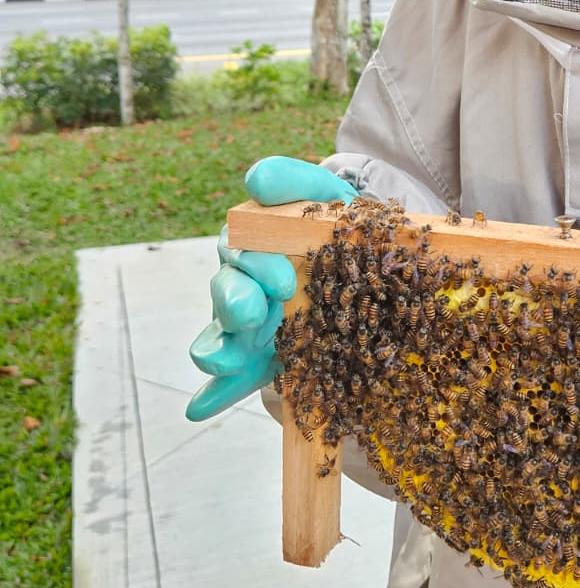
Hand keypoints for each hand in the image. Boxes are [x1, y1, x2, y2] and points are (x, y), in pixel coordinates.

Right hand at [186, 157, 356, 422]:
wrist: (371, 259)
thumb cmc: (342, 222)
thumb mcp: (324, 194)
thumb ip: (291, 179)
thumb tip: (256, 179)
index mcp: (253, 242)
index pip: (237, 247)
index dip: (255, 265)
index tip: (284, 281)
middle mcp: (244, 282)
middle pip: (227, 294)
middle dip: (236, 305)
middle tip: (255, 314)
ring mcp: (250, 325)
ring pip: (221, 337)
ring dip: (221, 350)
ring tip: (224, 362)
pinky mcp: (261, 358)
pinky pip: (232, 379)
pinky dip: (216, 393)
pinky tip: (201, 408)